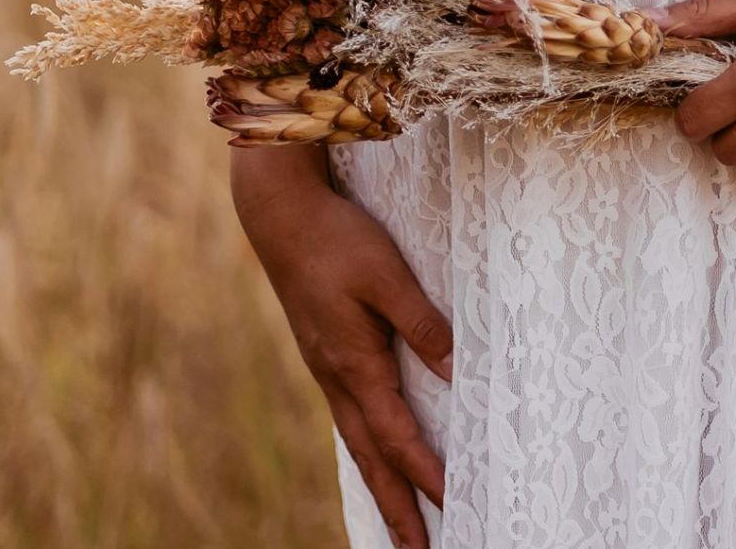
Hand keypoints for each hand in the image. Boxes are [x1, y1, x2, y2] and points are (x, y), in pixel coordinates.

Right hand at [229, 145, 450, 548]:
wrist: (281, 216)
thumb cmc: (337, 240)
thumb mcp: (385, 274)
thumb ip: (420, 321)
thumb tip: (454, 367)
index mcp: (355, 365)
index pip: (397, 435)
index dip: (426, 473)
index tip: (454, 505)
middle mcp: (337, 379)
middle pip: (372, 460)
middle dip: (397, 510)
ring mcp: (327, 371)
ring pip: (358, 444)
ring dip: (381, 487)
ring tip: (400, 525)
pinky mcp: (324, 356)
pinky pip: (349, 420)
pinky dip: (367, 451)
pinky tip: (375, 455)